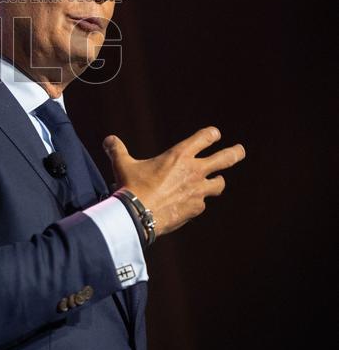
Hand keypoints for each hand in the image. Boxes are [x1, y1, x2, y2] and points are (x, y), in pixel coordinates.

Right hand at [103, 127, 245, 236]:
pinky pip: (202, 204)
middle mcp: (194, 170)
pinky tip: (189, 205)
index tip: (215, 134)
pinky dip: (198, 202)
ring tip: (215, 182)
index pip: (205, 137)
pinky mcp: (195, 208)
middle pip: (225, 159)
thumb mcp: (122, 164)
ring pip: (219, 184)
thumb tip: (108, 140)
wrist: (137, 215)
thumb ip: (117, 150)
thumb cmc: (131, 186)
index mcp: (180, 155)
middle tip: (240, 151)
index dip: (211, 134)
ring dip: (217, 182)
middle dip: (234, 153)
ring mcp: (198, 191)